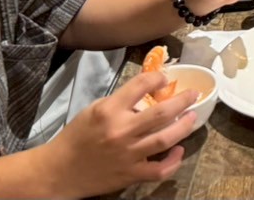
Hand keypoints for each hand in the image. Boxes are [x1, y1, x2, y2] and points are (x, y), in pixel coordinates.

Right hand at [37, 71, 197, 194]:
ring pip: (165, 140)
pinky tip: (179, 150)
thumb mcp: (94, 109)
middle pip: (161, 113)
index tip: (165, 78)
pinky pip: (159, 170)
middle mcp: (121, 131)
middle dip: (182, 101)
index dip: (157, 78)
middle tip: (193, 94)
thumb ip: (120, 102)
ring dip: (184, 127)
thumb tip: (147, 93)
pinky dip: (173, 161)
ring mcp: (127, 154)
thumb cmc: (76, 137)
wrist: (59, 170)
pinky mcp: (130, 175)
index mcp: (109, 111)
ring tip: (192, 117)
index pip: (140, 86)